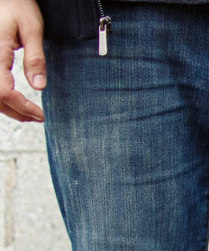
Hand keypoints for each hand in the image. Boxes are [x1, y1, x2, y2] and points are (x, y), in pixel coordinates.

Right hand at [0, 0, 44, 121]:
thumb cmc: (17, 5)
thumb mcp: (32, 29)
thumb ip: (35, 58)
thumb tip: (39, 86)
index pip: (3, 91)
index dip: (21, 107)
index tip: (40, 115)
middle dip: (15, 111)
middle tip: (37, 117)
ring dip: (6, 106)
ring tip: (29, 112)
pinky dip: (0, 96)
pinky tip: (14, 100)